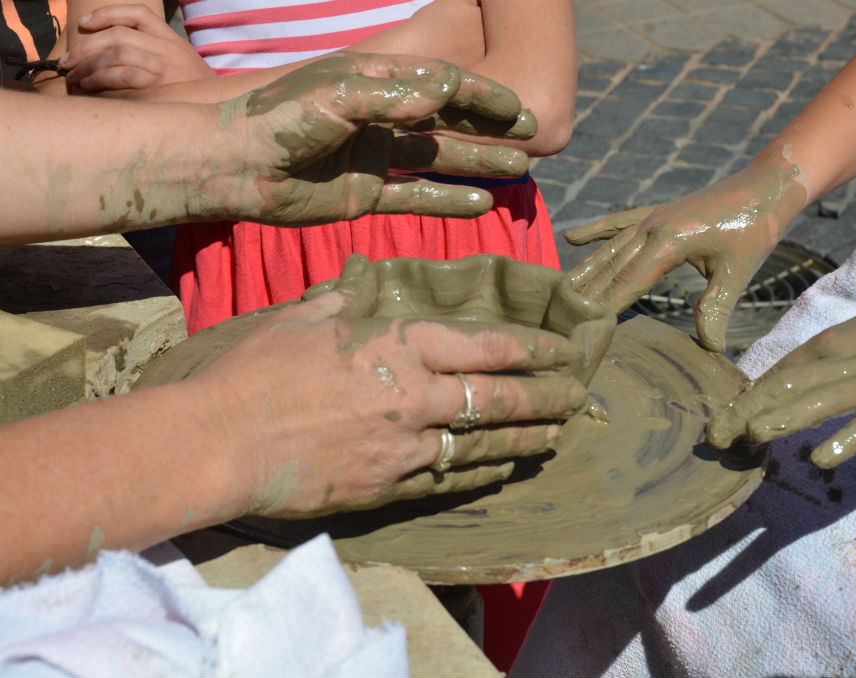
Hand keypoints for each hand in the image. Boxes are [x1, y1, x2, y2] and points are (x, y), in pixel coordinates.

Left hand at [62, 4, 215, 92]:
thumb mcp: (183, 65)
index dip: (108, 14)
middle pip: (119, 36)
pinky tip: (90, 86)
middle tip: (67, 61)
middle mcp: (169, 51)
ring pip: (118, 54)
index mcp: (173, 41)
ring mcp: (166, 70)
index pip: (139, 15)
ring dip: (89, 64)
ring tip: (74, 76)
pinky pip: (124, 77)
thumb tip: (111, 56)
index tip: (85, 24)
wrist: (224, 115)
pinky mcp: (161, 89)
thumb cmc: (197, 95)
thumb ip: (156, 55)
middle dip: (86, 46)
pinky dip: (101, 79)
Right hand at [193, 290, 587, 517]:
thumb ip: (344, 301)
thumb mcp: (303, 318)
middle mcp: (415, 396)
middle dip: (547, 396)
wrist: (221, 443)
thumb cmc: (257, 372)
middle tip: (577, 395)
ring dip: (527, 437)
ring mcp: (406, 446)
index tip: (561, 350)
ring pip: (485, 443)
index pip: (485, 346)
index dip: (531, 349)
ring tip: (557, 434)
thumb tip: (360, 283)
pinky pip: (452, 479)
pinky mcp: (389, 486)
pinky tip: (507, 469)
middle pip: (500, 398)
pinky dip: (485, 473)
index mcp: (399, 345)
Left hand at [207, 52, 535, 223]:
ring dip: (477, 163)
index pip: (440, 85)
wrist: (233, 167)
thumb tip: (449, 89)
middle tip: (532, 135)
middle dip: (489, 128)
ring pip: (438, 160)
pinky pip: (416, 198)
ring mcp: (374, 158)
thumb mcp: (338, 96)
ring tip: (519, 169)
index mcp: (374, 83)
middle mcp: (379, 118)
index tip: (518, 106)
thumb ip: (394, 95)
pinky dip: (448, 201)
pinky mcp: (364, 195)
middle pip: (447, 122)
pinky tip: (482, 204)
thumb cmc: (280, 120)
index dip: (481, 95)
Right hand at [566, 156, 806, 351]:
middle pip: (610, 268)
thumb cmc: (754, 229)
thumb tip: (709, 348)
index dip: (603, 308)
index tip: (581, 330)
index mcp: (668, 242)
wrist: (766, 186)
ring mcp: (652, 218)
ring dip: (584, 270)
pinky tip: (573, 238)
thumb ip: (716, 309)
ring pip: (609, 249)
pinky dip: (596, 231)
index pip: (626, 284)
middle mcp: (651, 228)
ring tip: (559, 290)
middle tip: (560, 321)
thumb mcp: (737, 272)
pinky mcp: (658, 213)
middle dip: (584, 295)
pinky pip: (619, 224)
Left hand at [707, 267, 855, 467]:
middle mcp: (843, 362)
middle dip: (746, 411)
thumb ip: (822, 361)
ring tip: (750, 435)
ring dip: (782, 417)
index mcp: (829, 344)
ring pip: (819, 400)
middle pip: (786, 386)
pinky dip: (844, 440)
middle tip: (715, 437)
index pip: (777, 372)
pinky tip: (819, 459)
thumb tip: (785, 382)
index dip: (745, 397)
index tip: (720, 421)